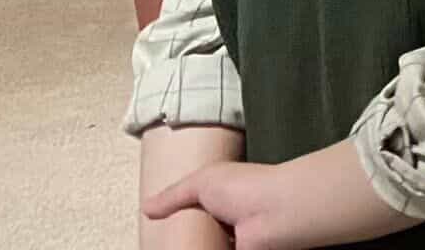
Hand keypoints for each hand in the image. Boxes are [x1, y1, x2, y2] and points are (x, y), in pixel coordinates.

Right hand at [144, 162, 300, 249]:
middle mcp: (232, 224)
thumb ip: (174, 195)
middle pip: (204, 237)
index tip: (167, 231)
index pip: (201, 216)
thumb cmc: (246, 188)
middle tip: (167, 245)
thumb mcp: (202, 182)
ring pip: (211, 247)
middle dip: (189, 241)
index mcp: (225, 201)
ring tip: (180, 249)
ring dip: (198, 247)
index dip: (185, 224)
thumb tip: (146, 207)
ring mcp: (237, 242)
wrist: (278, 212)